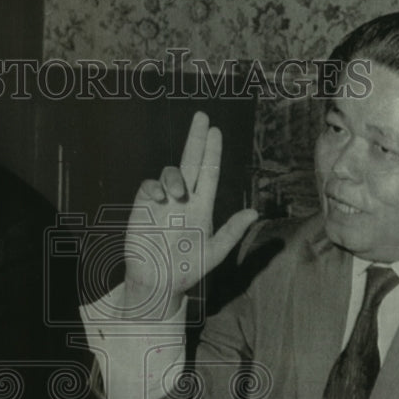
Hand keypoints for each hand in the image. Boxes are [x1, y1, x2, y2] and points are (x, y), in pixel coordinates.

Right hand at [123, 111, 258, 318]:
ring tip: (178, 192)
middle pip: (191, 162)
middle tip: (202, 116)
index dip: (212, 152)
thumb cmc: (187, 270)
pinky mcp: (144, 207)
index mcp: (202, 207)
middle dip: (196, 139)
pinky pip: (148, 185)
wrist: (157, 282)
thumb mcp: (214, 253)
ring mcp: (163, 202)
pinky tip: (160, 197)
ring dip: (175, 176)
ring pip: (170, 173)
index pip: (209, 173)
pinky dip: (154, 186)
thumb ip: (232, 232)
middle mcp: (184, 199)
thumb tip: (254, 212)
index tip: (215, 131)